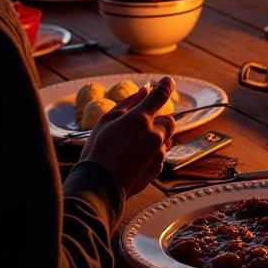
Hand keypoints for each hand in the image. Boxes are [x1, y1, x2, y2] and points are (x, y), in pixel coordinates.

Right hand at [79, 77, 176, 196]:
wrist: (97, 186)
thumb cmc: (97, 150)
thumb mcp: (106, 121)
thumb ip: (128, 103)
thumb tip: (144, 90)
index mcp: (140, 119)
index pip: (159, 96)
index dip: (165, 86)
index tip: (168, 81)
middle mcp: (154, 135)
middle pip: (169, 120)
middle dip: (158, 121)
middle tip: (139, 127)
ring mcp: (158, 153)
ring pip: (166, 139)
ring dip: (155, 139)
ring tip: (131, 147)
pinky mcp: (157, 169)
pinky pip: (161, 156)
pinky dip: (152, 154)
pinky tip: (134, 159)